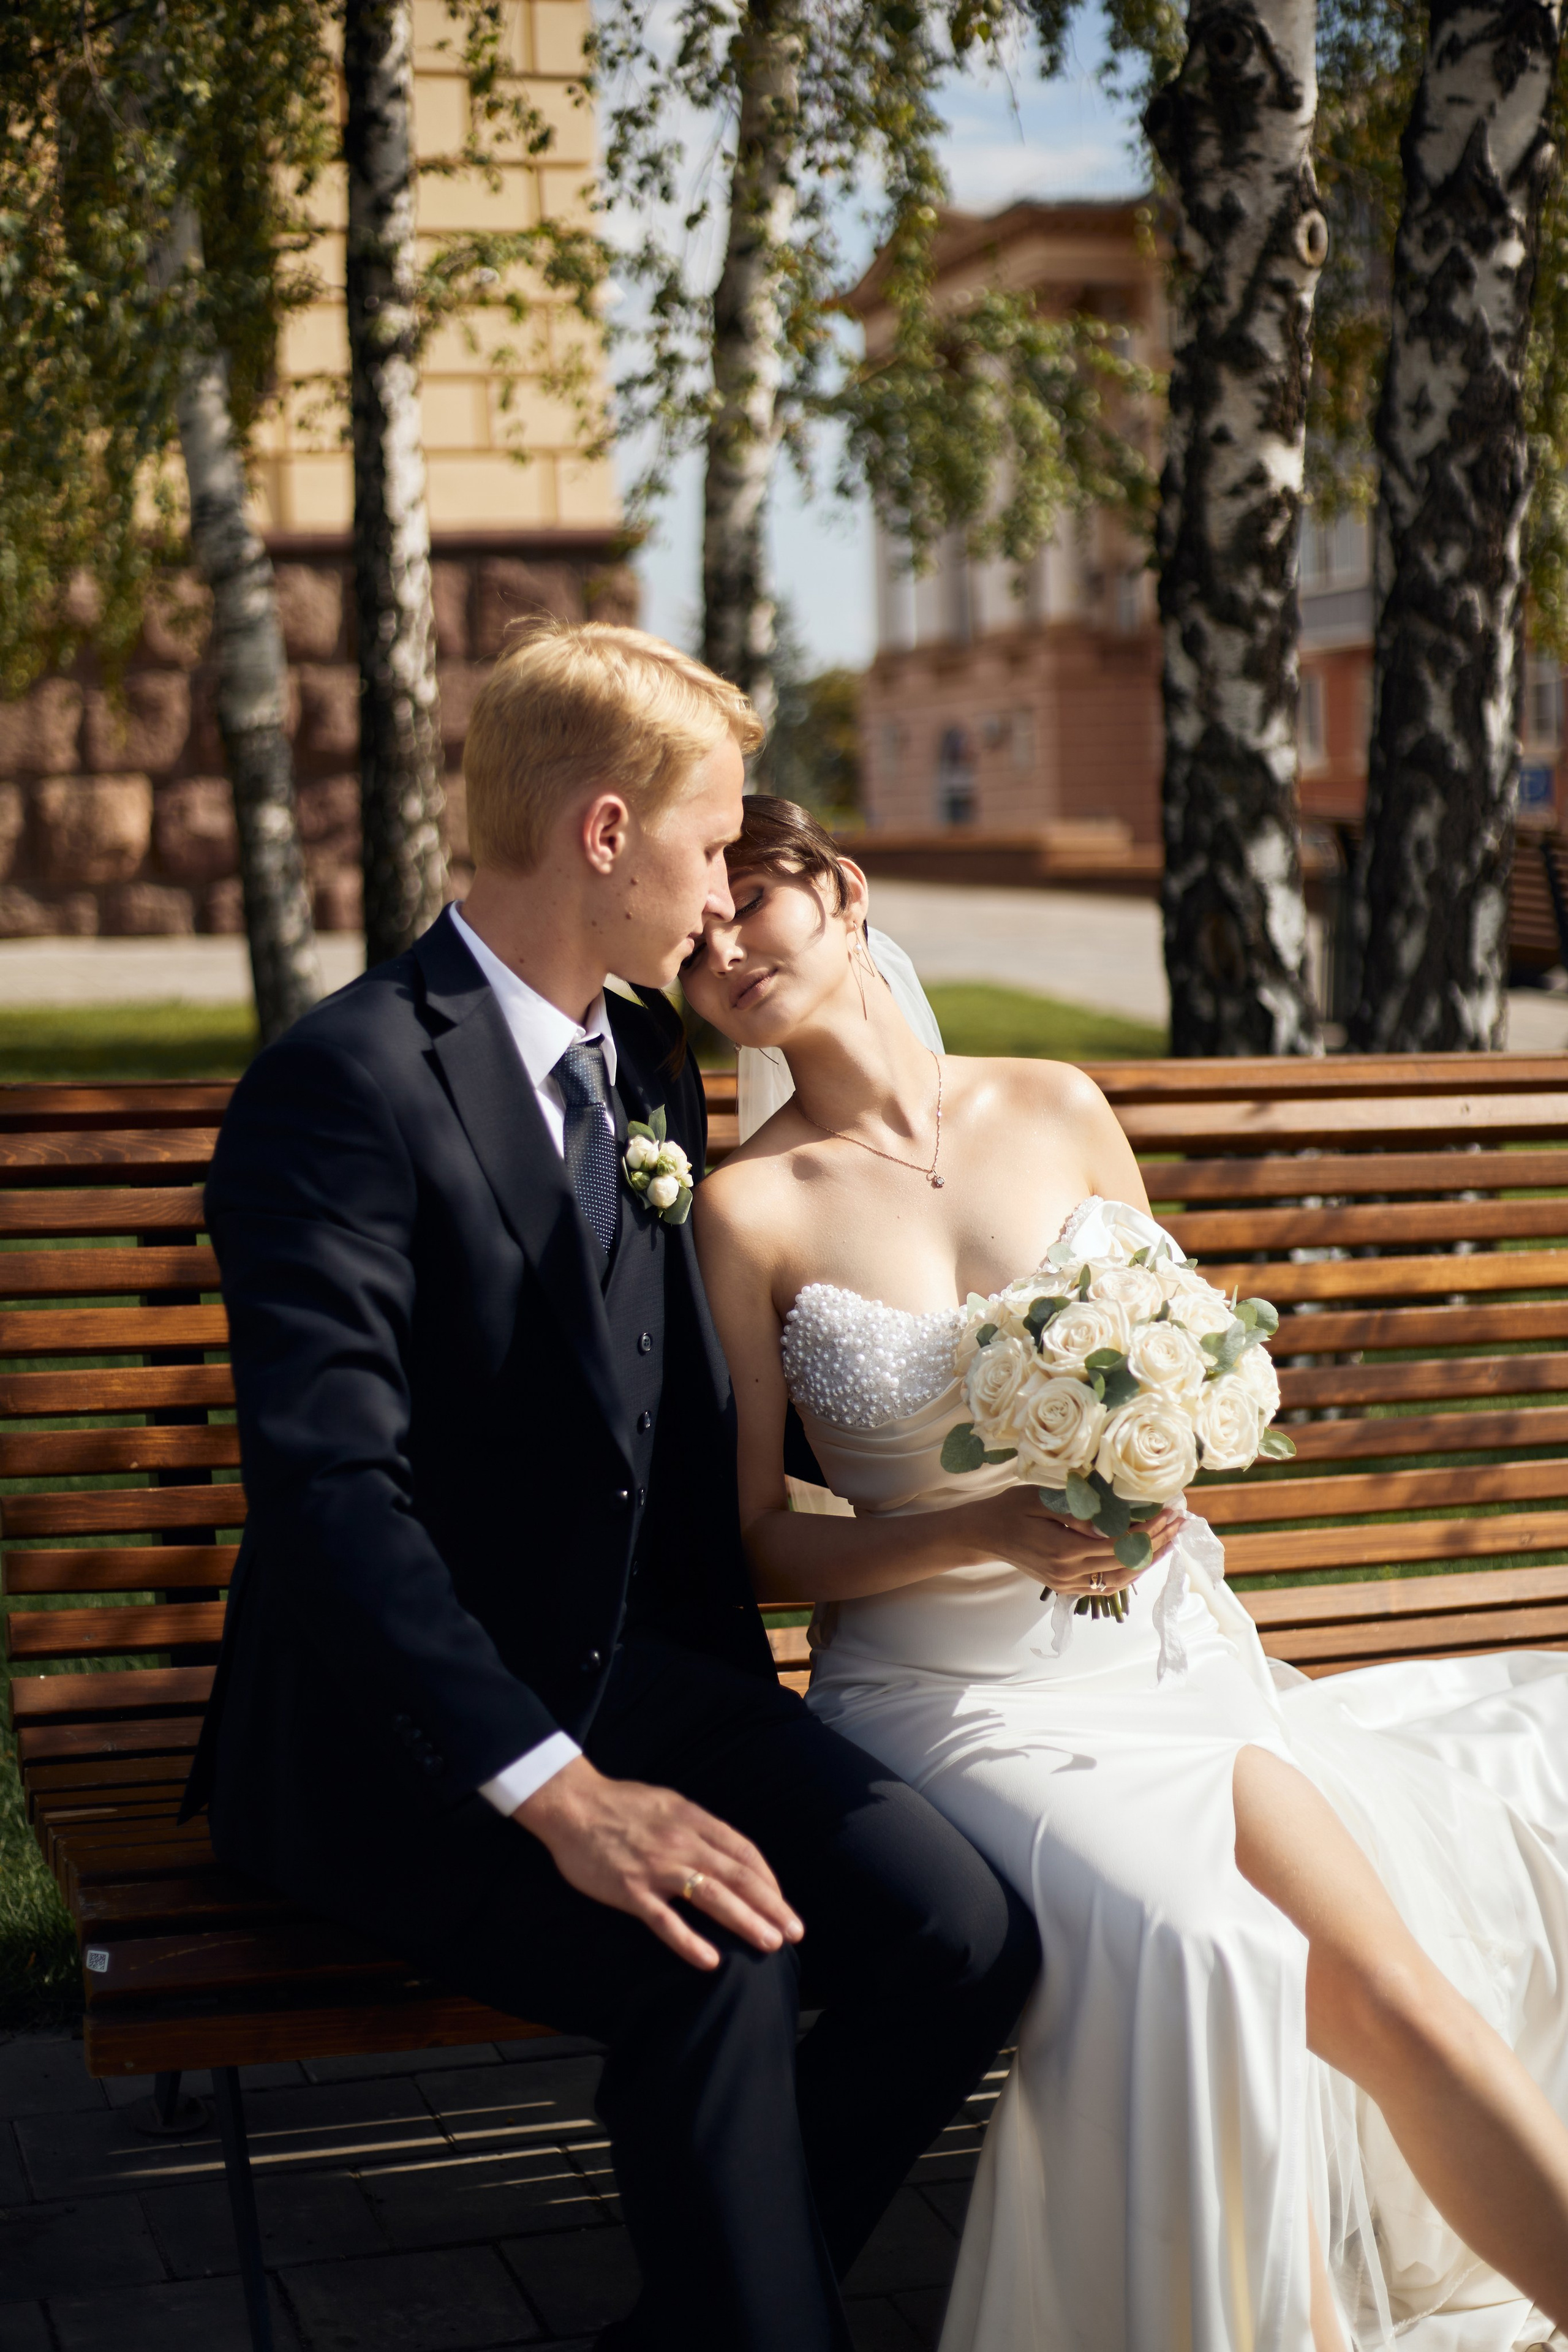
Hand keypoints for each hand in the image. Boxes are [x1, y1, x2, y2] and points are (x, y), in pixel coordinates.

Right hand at [514, 1755, 803, 1971]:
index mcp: (693, 1819)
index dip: (767, 1879)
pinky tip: (711, 1961)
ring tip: (770, 1944)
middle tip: (794, 1932)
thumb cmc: (620, 1803)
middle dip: (771, 1905)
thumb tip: (725, 1850)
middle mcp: (682, 1842)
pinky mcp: (630, 1890)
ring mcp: (657, 1867)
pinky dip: (690, 1942)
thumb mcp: (668, 1802)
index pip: (743, 1851)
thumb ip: (696, 1826)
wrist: (571, 1804)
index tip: (781, 1902)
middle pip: (737, 1876)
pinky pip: (665, 1921)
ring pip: (711, 1897)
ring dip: (745, 1921)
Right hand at [965, 1486, 1187, 1596]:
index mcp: (1065, 1551)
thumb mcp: (1041, 1499)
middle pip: (1127, 1564)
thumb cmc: (1011, 1509)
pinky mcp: (1065, 1586)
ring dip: (1148, 1560)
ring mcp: (1067, 1584)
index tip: (1171, 1511)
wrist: (984, 1534)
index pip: (1121, 1544)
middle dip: (1158, 1543)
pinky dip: (1129, 1570)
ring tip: (1170, 1539)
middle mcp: (1069, 1574)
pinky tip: (1143, 1554)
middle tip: (1181, 1521)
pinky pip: (1106, 1584)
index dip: (1150, 1529)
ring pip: (1120, 1580)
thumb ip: (1076, 1513)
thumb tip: (1111, 1522)